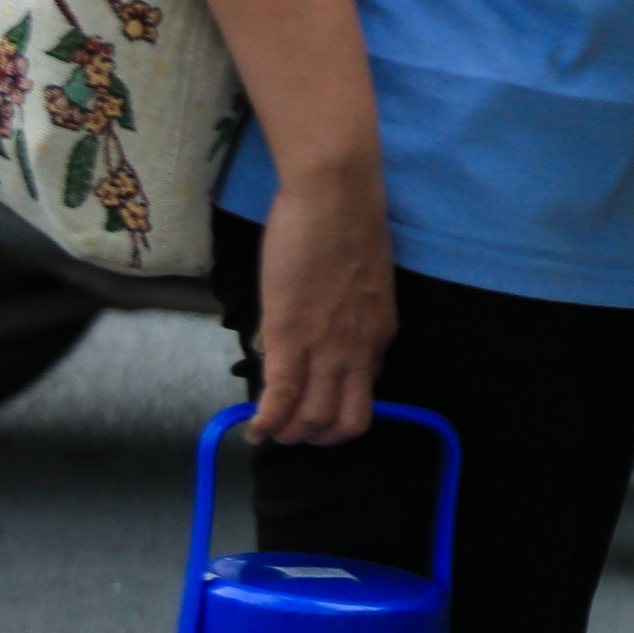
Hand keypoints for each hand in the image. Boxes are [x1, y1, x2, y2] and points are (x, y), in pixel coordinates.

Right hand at [248, 160, 393, 442]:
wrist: (335, 195)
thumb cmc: (345, 227)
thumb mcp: (360, 284)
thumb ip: (347, 317)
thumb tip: (320, 334)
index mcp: (379, 335)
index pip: (364, 396)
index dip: (336, 409)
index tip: (314, 405)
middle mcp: (358, 349)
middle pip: (344, 421)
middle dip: (316, 437)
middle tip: (291, 430)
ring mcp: (325, 346)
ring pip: (313, 418)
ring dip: (289, 434)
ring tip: (270, 430)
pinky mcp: (290, 337)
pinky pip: (280, 398)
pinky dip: (266, 423)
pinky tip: (254, 430)